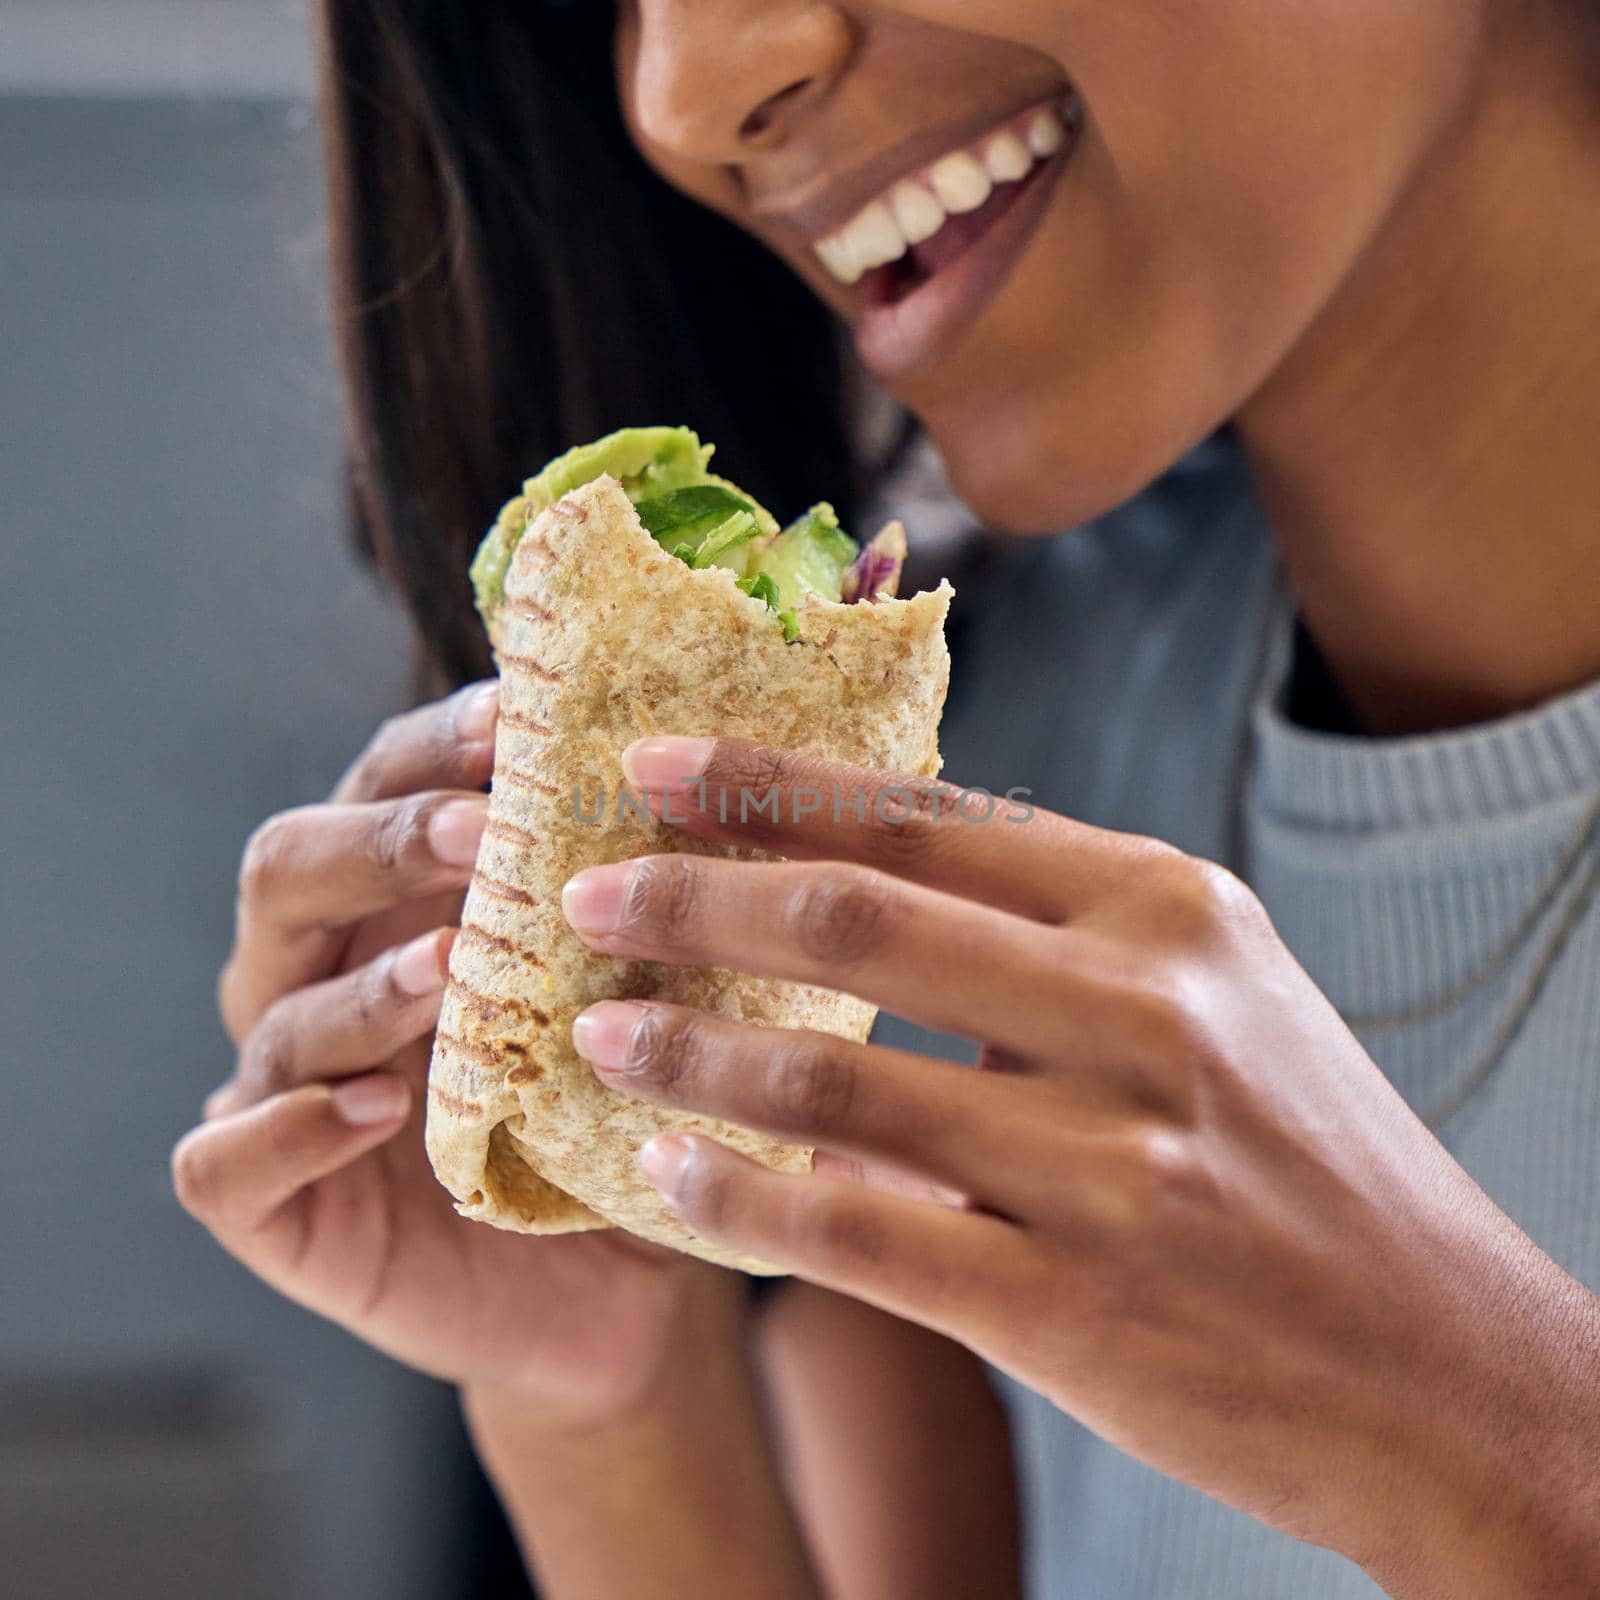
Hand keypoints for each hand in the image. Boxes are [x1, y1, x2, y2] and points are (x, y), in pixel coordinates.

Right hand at [173, 685, 709, 1425]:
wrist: (619, 1287)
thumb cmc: (625, 1112)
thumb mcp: (647, 997)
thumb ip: (656, 905)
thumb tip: (748, 776)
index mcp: (402, 897)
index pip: (389, 780)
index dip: (439, 741)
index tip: (517, 712)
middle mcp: (323, 973)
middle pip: (290, 864)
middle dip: (381, 838)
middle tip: (480, 832)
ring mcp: (281, 1086)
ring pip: (276, 1009)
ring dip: (365, 984)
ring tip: (449, 971)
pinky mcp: (271, 1207)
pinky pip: (222, 1163)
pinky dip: (289, 1129)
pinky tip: (375, 1109)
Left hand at [560, 736, 1599, 1595]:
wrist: (1446, 1366)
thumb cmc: (1304, 1158)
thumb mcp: (1212, 995)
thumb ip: (1050, 929)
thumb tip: (857, 877)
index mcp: (1164, 907)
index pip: (921, 812)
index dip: (764, 785)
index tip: (648, 769)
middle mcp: (1141, 1011)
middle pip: (854, 916)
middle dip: (691, 895)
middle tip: (581, 892)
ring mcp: (1110, 1164)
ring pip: (831, 1076)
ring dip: (687, 1049)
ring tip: (599, 1031)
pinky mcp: (1078, 1308)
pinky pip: (858, 1235)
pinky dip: (742, 1197)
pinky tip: (668, 1176)